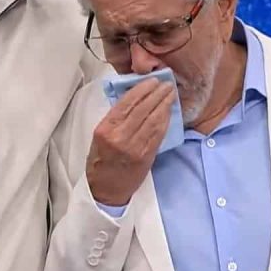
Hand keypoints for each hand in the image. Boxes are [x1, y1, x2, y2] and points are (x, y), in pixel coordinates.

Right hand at [86, 79, 176, 205]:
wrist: (105, 189)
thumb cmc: (100, 160)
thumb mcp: (99, 136)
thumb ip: (114, 119)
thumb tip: (133, 99)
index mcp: (105, 129)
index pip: (126, 103)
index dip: (141, 90)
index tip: (151, 82)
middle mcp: (120, 137)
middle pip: (142, 109)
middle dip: (156, 94)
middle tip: (166, 84)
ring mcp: (134, 147)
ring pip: (152, 120)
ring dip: (164, 104)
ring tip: (170, 94)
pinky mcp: (146, 156)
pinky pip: (158, 134)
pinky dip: (165, 121)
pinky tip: (169, 111)